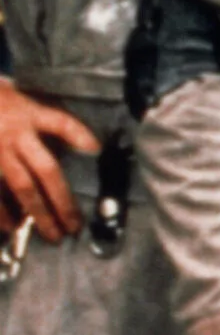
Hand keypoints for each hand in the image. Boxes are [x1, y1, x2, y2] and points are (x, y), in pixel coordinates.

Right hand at [0, 80, 96, 239]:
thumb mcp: (24, 101)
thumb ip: (53, 122)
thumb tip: (91, 146)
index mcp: (28, 117)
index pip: (60, 123)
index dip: (78, 134)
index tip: (95, 150)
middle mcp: (15, 136)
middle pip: (46, 169)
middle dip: (62, 199)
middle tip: (75, 225)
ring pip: (21, 186)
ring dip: (37, 212)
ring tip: (52, 233)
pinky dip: (1, 212)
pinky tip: (11, 227)